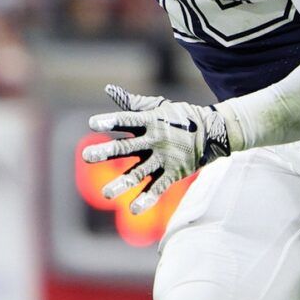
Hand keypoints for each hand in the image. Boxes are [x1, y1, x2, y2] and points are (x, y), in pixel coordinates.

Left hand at [82, 84, 234, 212]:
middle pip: (127, 147)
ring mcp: (163, 158)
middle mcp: (154, 140)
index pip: (126, 120)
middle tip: (86, 156)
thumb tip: (109, 89)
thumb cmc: (178, 118)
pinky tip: (133, 210)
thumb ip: (131, 103)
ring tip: (105, 194)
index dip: (110, 122)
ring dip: (122, 183)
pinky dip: (147, 199)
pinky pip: (158, 188)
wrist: (212, 132)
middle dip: (106, 152)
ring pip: (139, 172)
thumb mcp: (157, 107)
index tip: (92, 124)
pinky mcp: (173, 173)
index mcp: (149, 121)